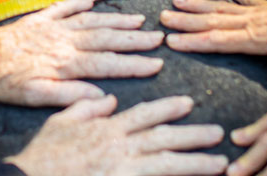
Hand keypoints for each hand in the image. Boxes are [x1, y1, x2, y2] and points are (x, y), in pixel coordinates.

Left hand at [0, 0, 163, 105]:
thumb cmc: (6, 81)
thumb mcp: (36, 96)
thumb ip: (69, 95)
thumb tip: (103, 97)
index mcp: (65, 62)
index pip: (107, 63)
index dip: (133, 63)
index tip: (156, 62)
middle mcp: (64, 40)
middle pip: (105, 38)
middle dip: (133, 38)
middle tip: (157, 37)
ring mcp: (52, 27)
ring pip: (91, 21)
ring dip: (115, 20)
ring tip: (137, 19)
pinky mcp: (39, 18)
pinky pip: (63, 7)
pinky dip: (79, 2)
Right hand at [6, 95, 226, 175]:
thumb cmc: (44, 153)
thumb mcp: (62, 120)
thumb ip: (86, 106)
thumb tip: (108, 99)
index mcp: (107, 127)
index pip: (145, 113)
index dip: (168, 108)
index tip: (188, 103)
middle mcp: (119, 144)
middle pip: (163, 137)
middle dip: (193, 135)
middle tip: (219, 133)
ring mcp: (121, 167)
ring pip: (166, 162)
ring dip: (195, 161)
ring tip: (221, 163)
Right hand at [162, 0, 266, 116]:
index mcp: (256, 39)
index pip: (218, 41)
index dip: (193, 42)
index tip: (172, 41)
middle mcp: (250, 23)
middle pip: (212, 23)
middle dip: (185, 22)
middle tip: (163, 18)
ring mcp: (255, 12)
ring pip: (220, 8)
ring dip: (198, 5)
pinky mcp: (264, 5)